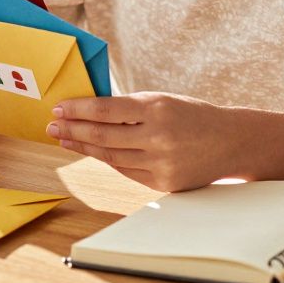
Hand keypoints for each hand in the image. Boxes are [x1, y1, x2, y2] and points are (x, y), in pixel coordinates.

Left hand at [46, 92, 283, 191]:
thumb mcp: (163, 100)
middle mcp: (157, 137)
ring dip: (83, 148)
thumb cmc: (193, 115)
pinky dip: (107, 160)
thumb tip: (88, 109)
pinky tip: (91, 152)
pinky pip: (126, 171)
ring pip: (110, 156)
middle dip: (72, 130)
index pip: (106, 110)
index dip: (78, 110)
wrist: (231, 142)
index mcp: (157, 109)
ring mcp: (160, 163)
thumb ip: (130, 106)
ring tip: (64, 139)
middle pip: (103, 136)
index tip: (59, 108)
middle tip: (52, 125)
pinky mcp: (162, 183)